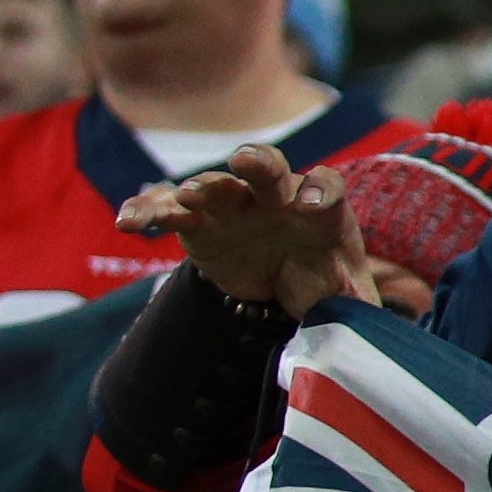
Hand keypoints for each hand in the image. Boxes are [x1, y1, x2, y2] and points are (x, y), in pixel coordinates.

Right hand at [122, 143, 365, 313]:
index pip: (327, 188)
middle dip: (258, 164)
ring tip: (187, 197)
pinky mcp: (198, 221)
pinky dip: (149, 210)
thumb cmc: (320, 277)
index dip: (322, 191)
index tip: (314, 204)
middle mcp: (276, 197)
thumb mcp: (342, 293)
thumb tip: (361, 329)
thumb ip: (352, 304)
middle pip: (269, 171)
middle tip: (246, 162)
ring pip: (216, 186)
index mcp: (321, 209)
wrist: (282, 275)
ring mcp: (234, 204)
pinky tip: (130, 221)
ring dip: (201, 186)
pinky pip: (169, 210)